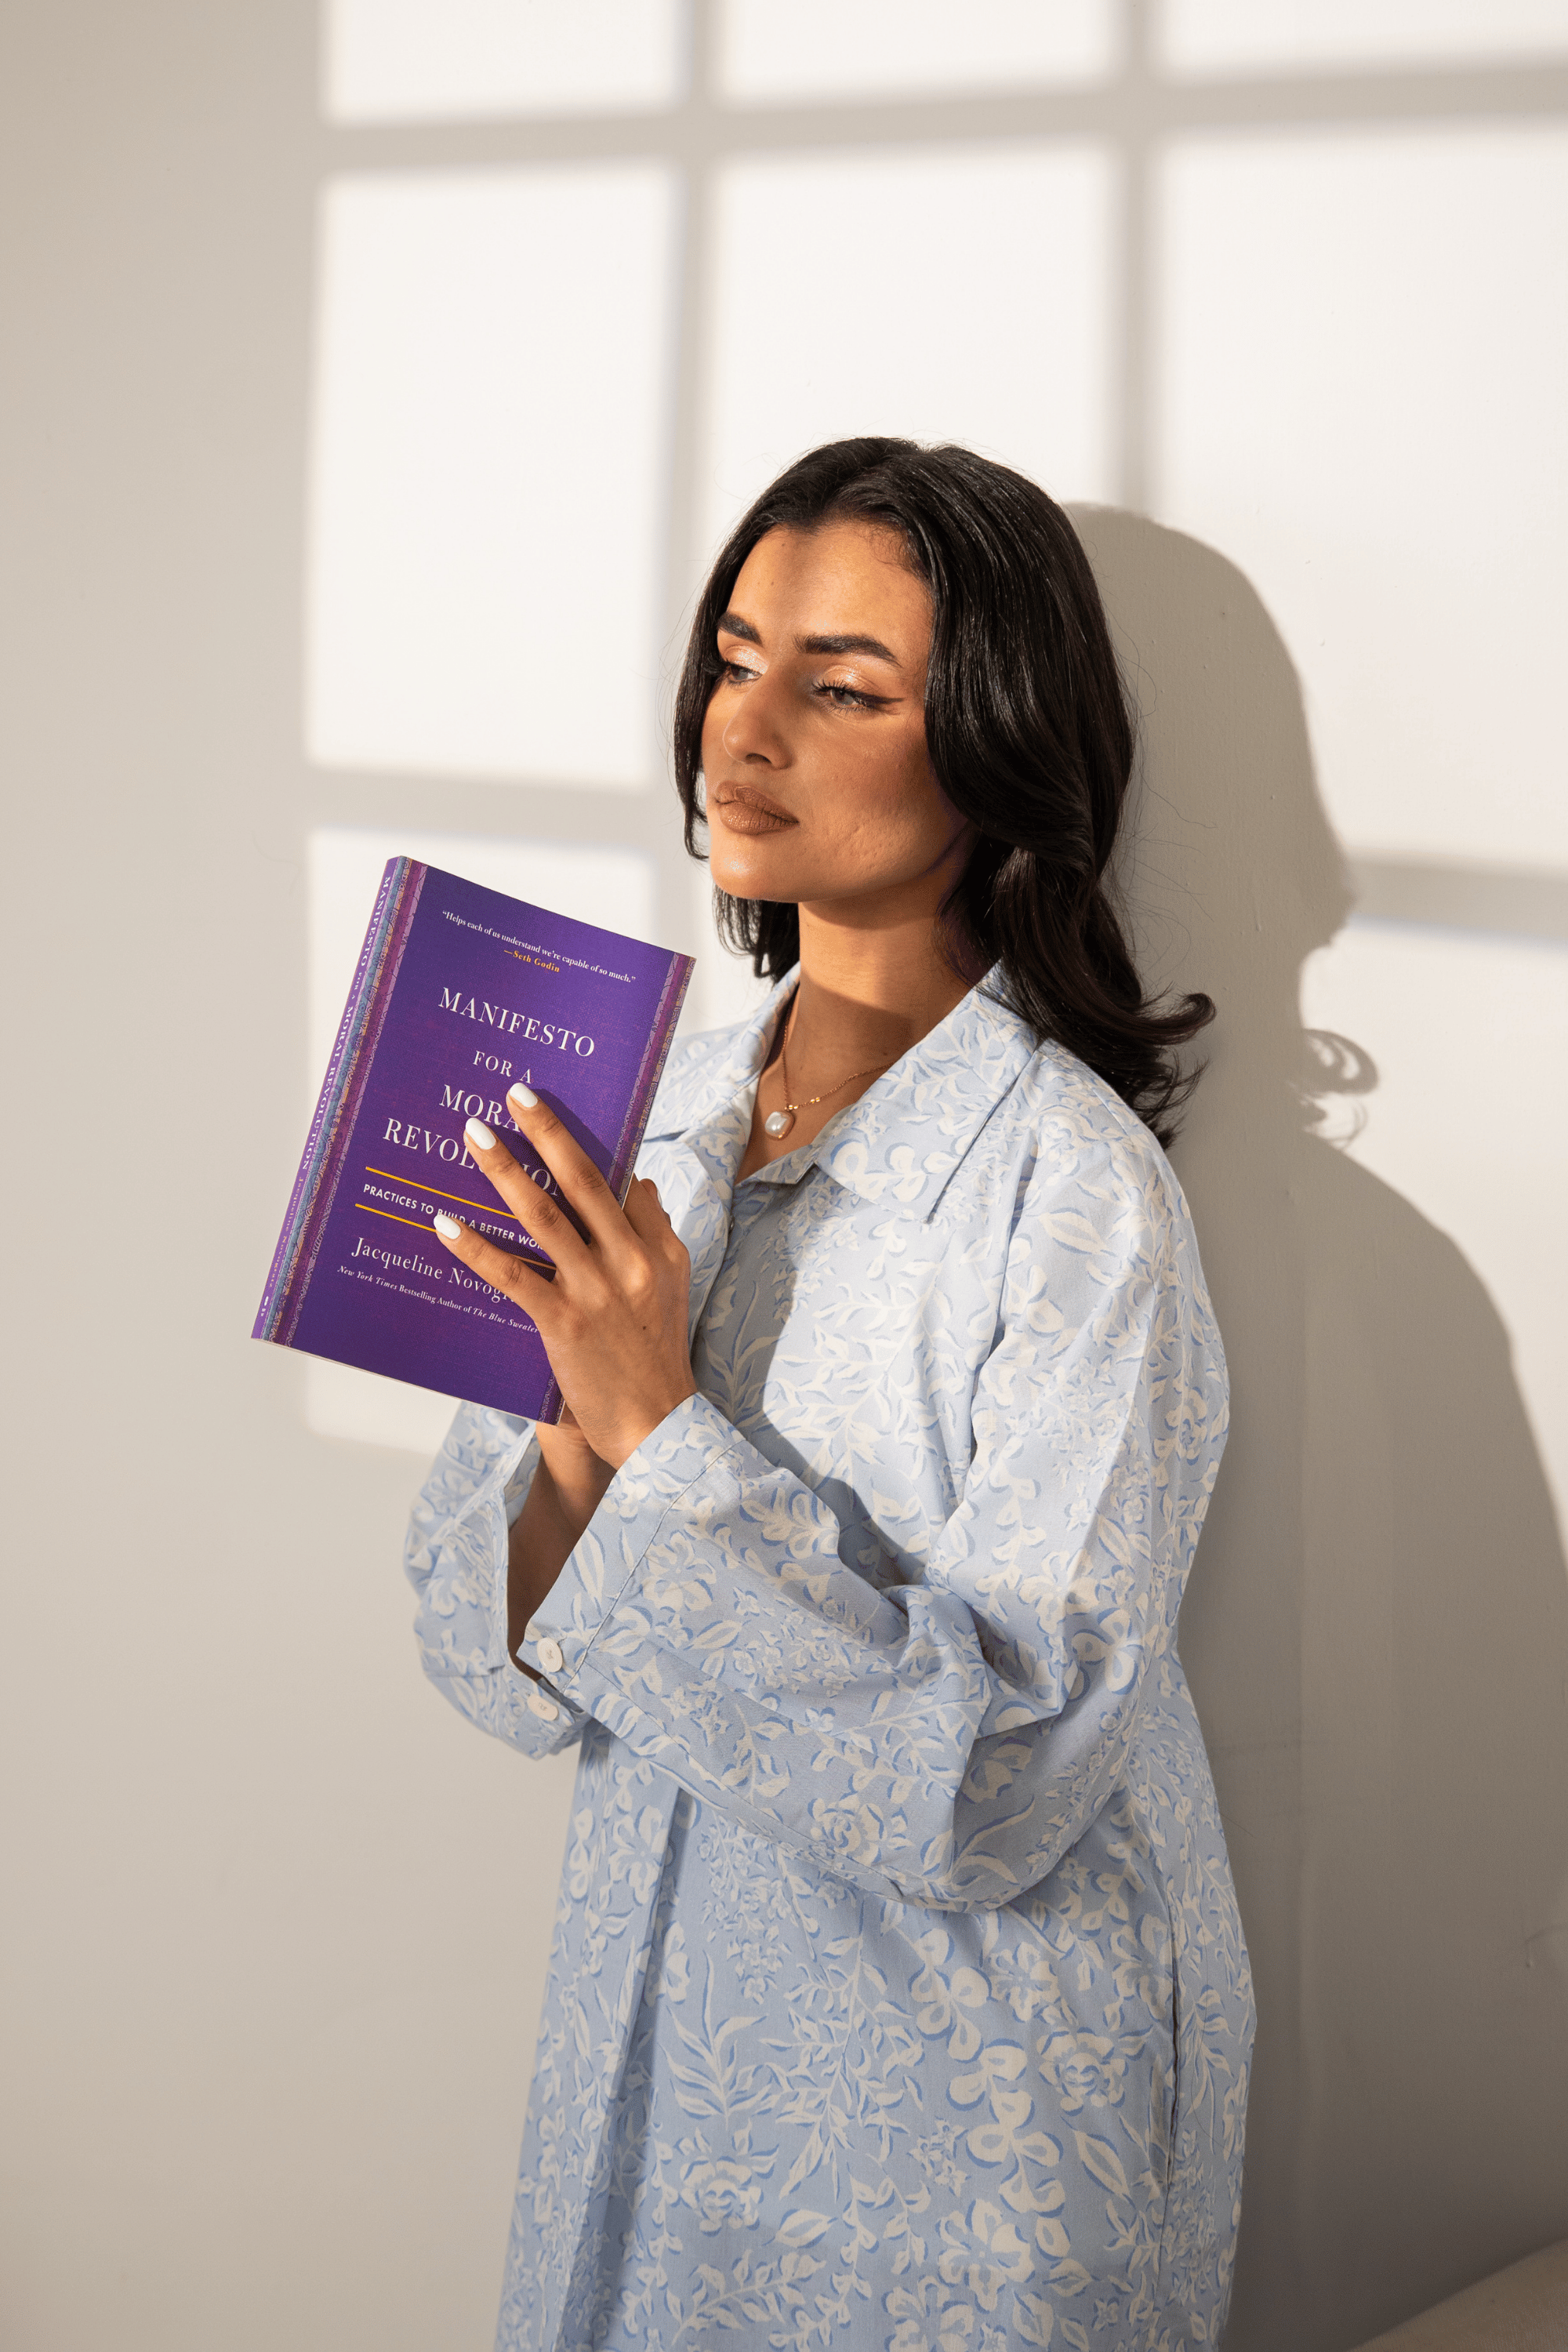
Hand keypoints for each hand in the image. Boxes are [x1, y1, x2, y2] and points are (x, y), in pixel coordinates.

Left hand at [432, 1085, 695, 1469]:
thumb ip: (656, 1232)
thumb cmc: (657, 1357)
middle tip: (515, 1093)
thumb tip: (640, 1183)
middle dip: (548, 1132)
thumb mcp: (672, 1285)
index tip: (550, 1109)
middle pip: (584, 1181)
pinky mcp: (563, 1324)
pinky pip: (513, 1275)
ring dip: (505, 1171)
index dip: (585, 1143)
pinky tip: (446, 1222)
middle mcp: (628, 1261)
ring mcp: (595, 1291)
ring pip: (544, 1217)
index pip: (621, 1182)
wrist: (658, 1426)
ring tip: (474, 1136)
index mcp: (655, 1249)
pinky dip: (477, 1246)